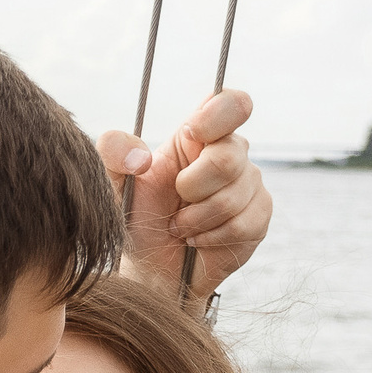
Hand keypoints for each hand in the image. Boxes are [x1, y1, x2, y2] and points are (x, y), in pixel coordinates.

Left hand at [100, 89, 272, 302]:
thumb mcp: (113, 183)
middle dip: (191, 187)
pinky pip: (242, 225)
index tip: (191, 134)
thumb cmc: (137, 219)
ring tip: (180, 226)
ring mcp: (250, 184)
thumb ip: (112, 153)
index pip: (229, 104)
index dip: (217, 115)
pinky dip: (210, 237)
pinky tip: (197, 239)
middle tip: (175, 202)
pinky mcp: (259, 217)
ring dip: (195, 219)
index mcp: (199, 135)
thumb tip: (140, 155)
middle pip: (228, 157)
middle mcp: (231, 153)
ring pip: (232, 196)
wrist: (151, 268)